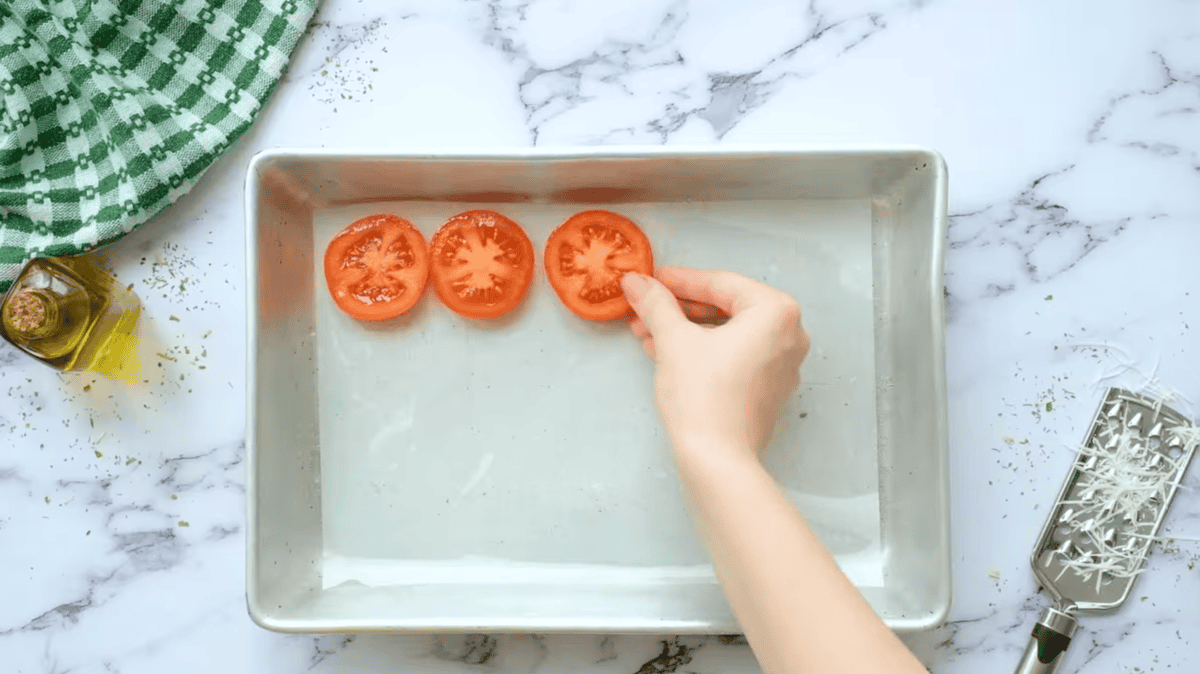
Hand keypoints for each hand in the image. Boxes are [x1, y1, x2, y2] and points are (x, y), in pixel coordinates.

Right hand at [620, 267, 810, 458]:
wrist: (717, 460)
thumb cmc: (703, 397)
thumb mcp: (674, 340)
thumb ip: (656, 304)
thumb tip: (638, 282)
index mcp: (776, 312)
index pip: (721, 284)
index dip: (680, 280)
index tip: (652, 278)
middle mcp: (789, 335)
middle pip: (726, 308)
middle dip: (680, 308)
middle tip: (645, 305)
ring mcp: (782, 364)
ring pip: (727, 333)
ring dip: (686, 330)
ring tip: (646, 331)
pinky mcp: (768, 389)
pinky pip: (734, 356)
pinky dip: (702, 350)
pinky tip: (665, 352)